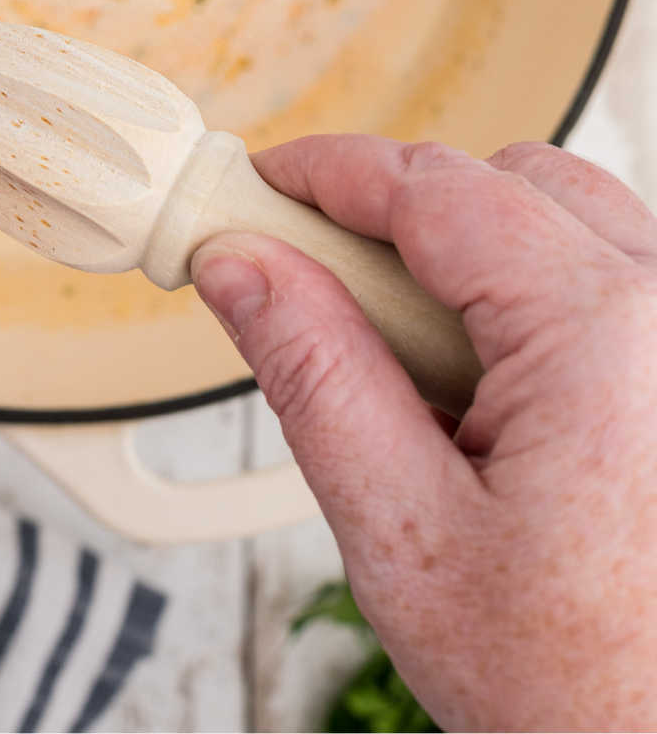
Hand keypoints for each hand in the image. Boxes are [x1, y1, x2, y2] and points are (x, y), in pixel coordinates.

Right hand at [193, 135, 656, 731]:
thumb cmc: (584, 690)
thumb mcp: (404, 534)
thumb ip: (314, 374)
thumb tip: (243, 269)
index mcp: (601, 335)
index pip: (439, 188)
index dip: (333, 172)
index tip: (262, 183)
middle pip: (508, 181)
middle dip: (402, 209)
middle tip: (313, 274)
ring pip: (566, 218)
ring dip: (471, 248)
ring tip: (404, 354)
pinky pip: (610, 275)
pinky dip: (532, 290)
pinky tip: (484, 384)